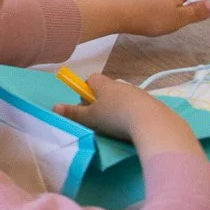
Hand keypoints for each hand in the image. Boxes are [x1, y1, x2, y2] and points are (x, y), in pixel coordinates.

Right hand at [55, 76, 203, 159]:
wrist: (154, 123)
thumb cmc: (116, 117)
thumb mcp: (91, 118)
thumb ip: (73, 113)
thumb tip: (54, 107)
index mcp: (104, 84)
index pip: (90, 79)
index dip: (86, 90)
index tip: (86, 105)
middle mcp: (121, 85)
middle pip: (108, 89)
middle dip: (103, 102)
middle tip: (100, 119)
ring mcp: (139, 94)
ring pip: (125, 99)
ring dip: (120, 109)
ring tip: (120, 127)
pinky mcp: (154, 106)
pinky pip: (140, 108)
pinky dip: (136, 116)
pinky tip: (136, 129)